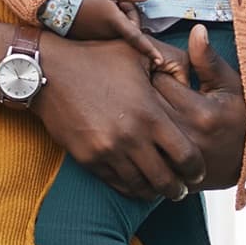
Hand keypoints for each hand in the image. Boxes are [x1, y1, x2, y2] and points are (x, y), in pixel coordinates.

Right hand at [34, 34, 207, 202]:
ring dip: (153, 191)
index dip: (195, 168)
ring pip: (140, 187)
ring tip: (159, 189)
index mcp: (150, 114)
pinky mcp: (88, 158)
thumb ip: (174, 62)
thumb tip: (194, 78)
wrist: (49, 71)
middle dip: (178, 189)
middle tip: (182, 190)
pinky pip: (116, 183)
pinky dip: (130, 187)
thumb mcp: (139, 52)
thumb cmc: (98, 57)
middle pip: (165, 180)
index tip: (196, 171)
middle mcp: (131, 137)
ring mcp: (108, 151)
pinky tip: (136, 183)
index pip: (185, 156)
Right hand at [63, 0, 176, 71]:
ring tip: (103, 6)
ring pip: (116, 32)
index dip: (150, 50)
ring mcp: (96, 38)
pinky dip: (106, 25)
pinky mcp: (87, 39)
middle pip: (128, 29)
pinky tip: (95, 13)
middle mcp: (106, 34)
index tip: (160, 61)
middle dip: (129, 16)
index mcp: (114, 21)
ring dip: (117, 21)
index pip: (137, 37)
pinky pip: (104, 34)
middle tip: (117, 1)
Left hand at [149, 25, 245, 191]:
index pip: (159, 79)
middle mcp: (185, 135)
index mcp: (200, 111)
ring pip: (138, 128)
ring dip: (134, 114)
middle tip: (140, 84)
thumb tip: (197, 29)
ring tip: (139, 106)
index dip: (154, 71)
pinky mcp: (167, 170)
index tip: (157, 70)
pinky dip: (136, 138)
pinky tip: (140, 129)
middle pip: (143, 103)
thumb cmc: (238, 116)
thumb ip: (208, 60)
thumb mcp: (230, 85)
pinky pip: (141, 151)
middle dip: (138, 90)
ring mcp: (174, 157)